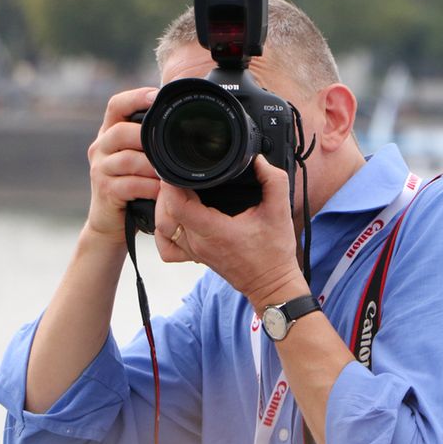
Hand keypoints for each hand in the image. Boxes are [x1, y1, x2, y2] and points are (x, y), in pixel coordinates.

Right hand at [83, 87, 160, 242]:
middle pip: (120, 132)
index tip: (158, 96)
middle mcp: (100, 147)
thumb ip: (151, 140)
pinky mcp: (105, 191)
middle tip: (170, 145)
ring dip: (153, 166)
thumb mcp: (139, 158)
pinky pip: (130, 184)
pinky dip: (150, 187)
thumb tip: (184, 122)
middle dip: (146, 137)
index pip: (116, 105)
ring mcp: (100, 169)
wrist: (111, 222)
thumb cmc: (132, 186)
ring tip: (170, 172)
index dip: (135, 97)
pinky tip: (162, 190)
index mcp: (109, 133)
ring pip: (127, 159)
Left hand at [154, 155, 308, 310]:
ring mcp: (194, 252)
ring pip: (162, 228)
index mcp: (215, 231)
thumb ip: (273, 180)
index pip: (179, 206)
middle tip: (179, 174)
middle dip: (166, 191)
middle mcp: (199, 243)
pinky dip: (163, 230)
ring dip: (163, 207)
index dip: (172, 184)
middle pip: (165, 214)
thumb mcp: (280, 211)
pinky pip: (166, 246)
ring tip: (176, 190)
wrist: (272, 284)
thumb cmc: (274, 253)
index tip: (179, 168)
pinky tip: (174, 217)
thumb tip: (259, 159)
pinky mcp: (194, 257)